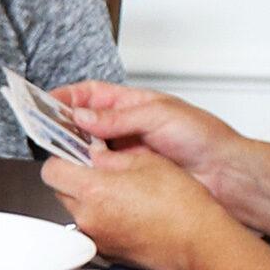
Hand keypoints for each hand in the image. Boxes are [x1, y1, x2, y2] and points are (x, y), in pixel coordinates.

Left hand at [40, 144, 234, 269]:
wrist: (198, 241)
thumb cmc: (180, 203)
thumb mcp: (146, 162)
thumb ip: (110, 156)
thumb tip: (92, 152)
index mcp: (93, 191)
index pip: (51, 170)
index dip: (62, 158)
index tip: (76, 153)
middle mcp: (87, 217)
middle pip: (60, 191)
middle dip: (75, 178)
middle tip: (101, 170)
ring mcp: (95, 238)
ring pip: (76, 211)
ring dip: (88, 199)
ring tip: (119, 192)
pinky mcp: (105, 252)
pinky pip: (92, 229)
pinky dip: (102, 219)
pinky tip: (127, 211)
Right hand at [53, 80, 241, 184]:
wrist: (223, 174)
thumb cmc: (203, 138)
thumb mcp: (159, 115)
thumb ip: (118, 116)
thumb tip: (82, 116)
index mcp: (132, 103)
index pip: (90, 94)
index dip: (67, 96)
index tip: (46, 102)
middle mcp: (124, 127)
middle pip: (82, 122)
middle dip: (62, 124)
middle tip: (47, 129)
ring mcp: (124, 152)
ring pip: (86, 148)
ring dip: (72, 149)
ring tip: (62, 150)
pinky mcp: (126, 175)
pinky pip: (98, 171)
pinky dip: (86, 171)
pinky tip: (82, 171)